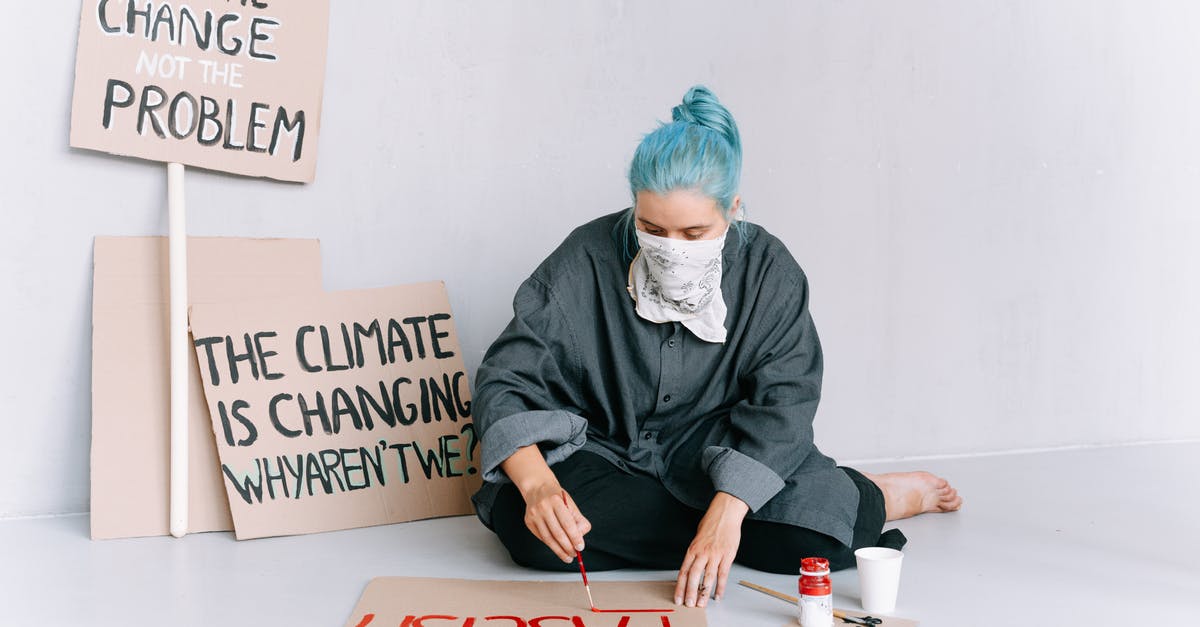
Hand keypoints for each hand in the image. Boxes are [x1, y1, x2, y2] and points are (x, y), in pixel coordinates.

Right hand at [520, 482, 591, 562]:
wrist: (537, 487)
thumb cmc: (557, 497)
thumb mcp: (570, 503)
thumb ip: (578, 520)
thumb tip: (580, 538)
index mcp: (556, 500)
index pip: (567, 523)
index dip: (575, 537)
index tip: (580, 547)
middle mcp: (543, 507)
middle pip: (557, 533)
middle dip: (567, 547)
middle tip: (574, 554)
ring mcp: (534, 515)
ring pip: (548, 538)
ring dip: (559, 550)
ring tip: (567, 557)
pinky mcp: (528, 521)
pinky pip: (541, 537)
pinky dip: (550, 545)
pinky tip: (557, 548)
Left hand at [675, 492, 747, 606]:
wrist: (726, 513)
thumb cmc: (711, 523)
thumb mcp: (697, 537)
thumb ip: (695, 552)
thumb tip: (691, 567)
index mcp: (693, 549)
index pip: (683, 571)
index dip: (680, 586)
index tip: (678, 597)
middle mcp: (703, 553)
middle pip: (694, 576)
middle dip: (690, 592)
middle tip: (689, 604)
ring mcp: (715, 555)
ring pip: (708, 578)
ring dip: (704, 592)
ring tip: (702, 603)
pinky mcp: (727, 556)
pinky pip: (723, 574)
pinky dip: (721, 586)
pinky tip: (718, 595)